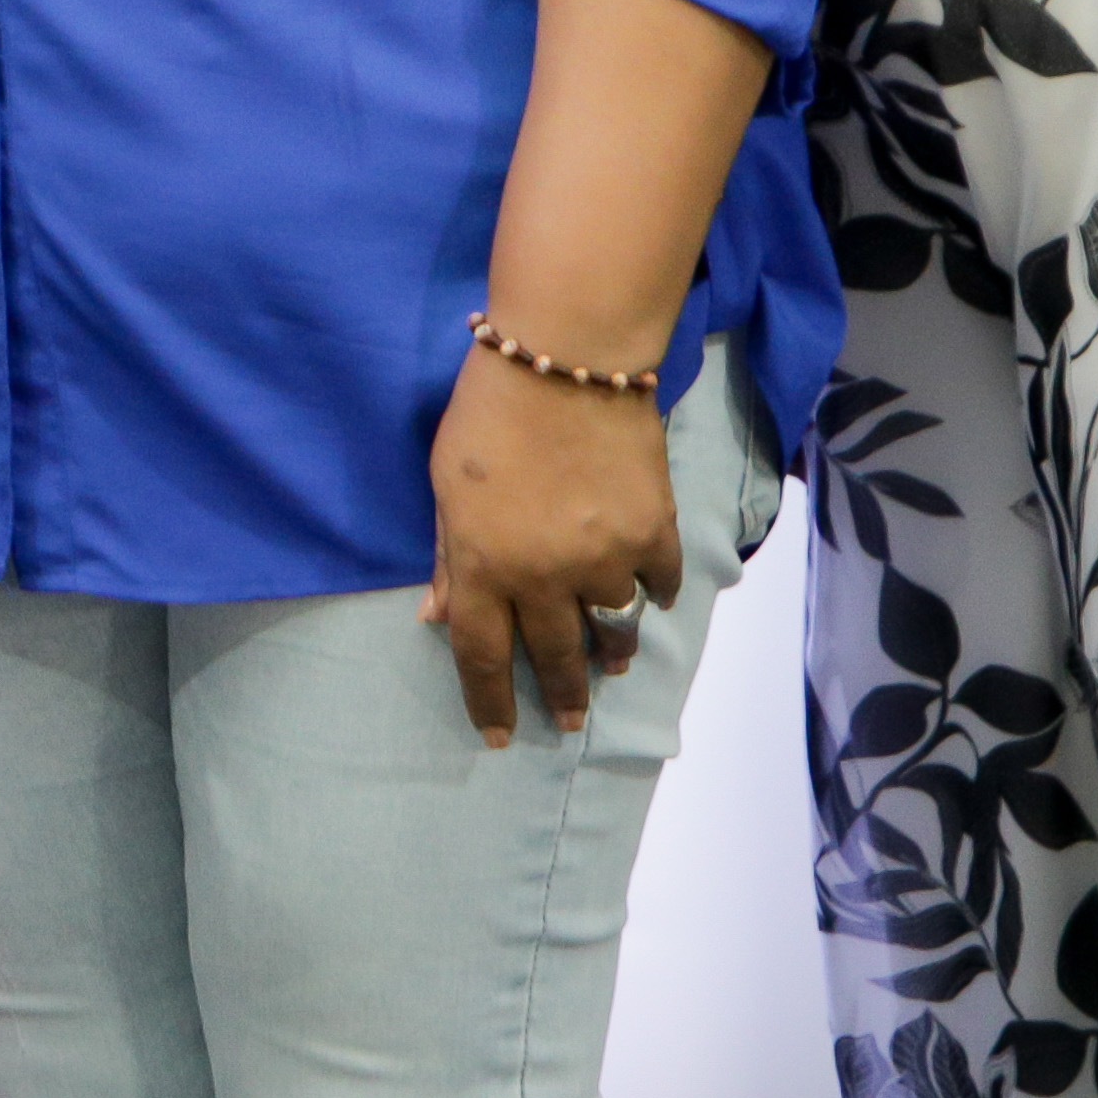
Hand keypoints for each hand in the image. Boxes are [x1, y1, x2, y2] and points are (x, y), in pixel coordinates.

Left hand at [422, 345, 683, 746]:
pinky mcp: (655, 536)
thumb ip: (449, 556)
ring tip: (608, 666)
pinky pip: (659, 585)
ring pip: (615, 632)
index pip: (482, 657)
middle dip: (561, 697)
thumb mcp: (445, 486)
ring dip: (610, 655)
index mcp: (484, 566)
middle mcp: (544, 578)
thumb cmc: (488, 414)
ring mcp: (605, 561)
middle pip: (555, 658)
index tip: (499, 736)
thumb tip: (437, 616)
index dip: (488, 703)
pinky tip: (647, 594)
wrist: (565, 361)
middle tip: (567, 721)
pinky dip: (653, 594)